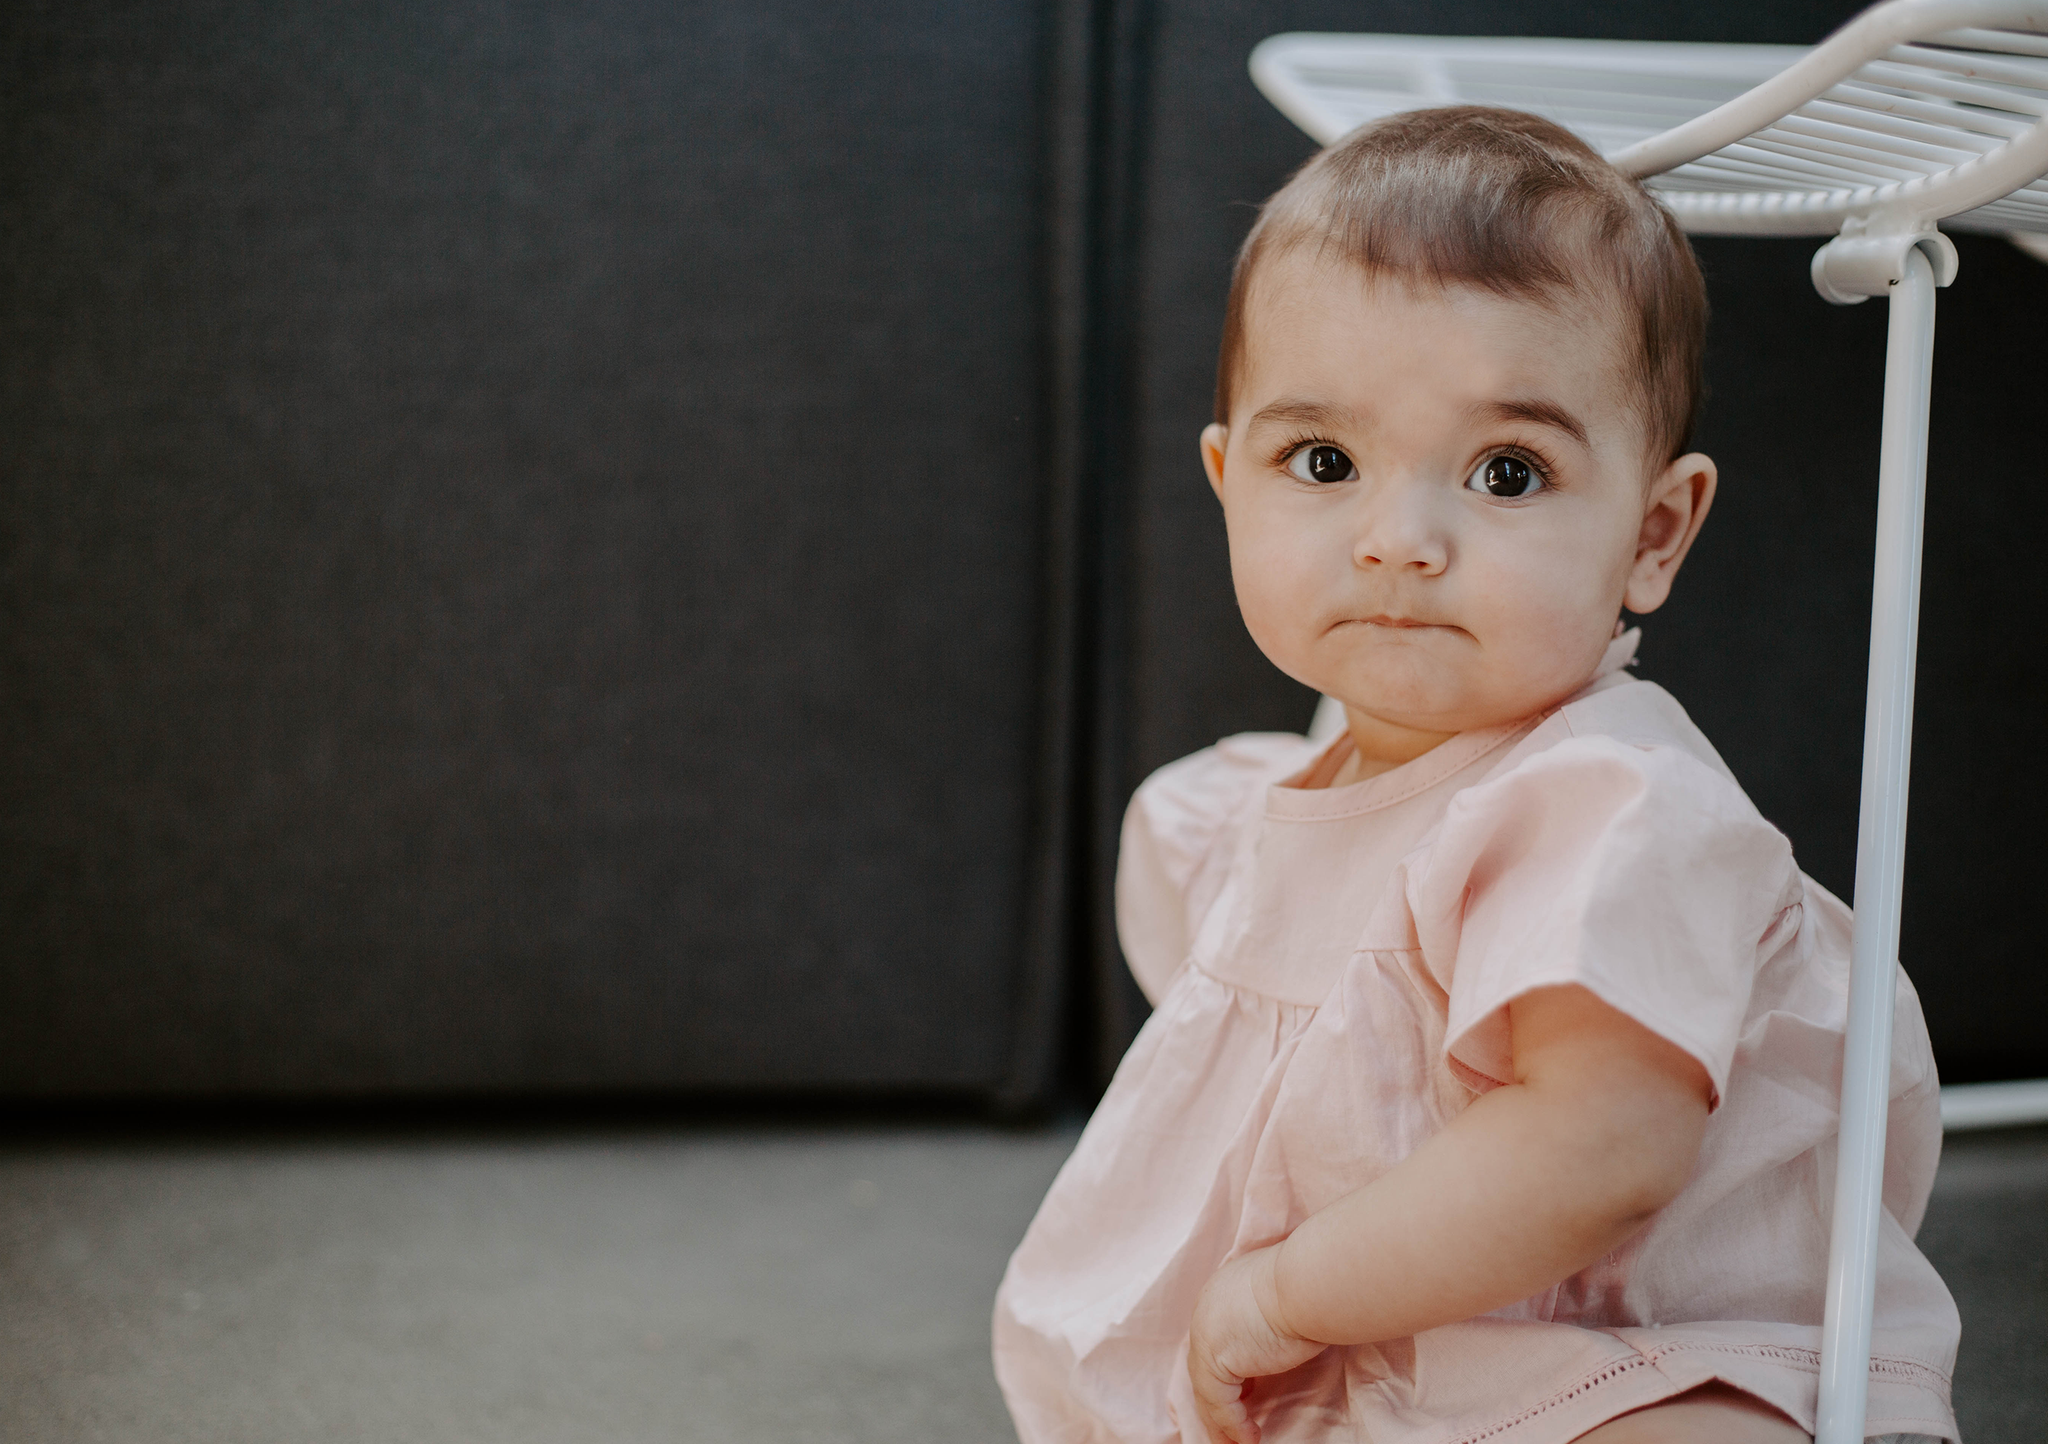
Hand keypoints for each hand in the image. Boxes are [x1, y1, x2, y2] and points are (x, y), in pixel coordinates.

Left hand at [1185, 1245, 1326, 1443]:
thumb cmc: (1310, 1286)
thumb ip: (1269, 1323)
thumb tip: (1276, 1343)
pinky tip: (1251, 1437)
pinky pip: (1220, 1403)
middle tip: (1230, 1427)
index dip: (1227, 1370)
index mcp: (1222, 1293)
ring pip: (1207, 1389)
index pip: (1216, 1340)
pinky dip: (1234, 1424)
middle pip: (1205, 1366)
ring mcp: (1206, 1335)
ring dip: (1222, 1421)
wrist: (1309, 1282)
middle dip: (1217, 1401)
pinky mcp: (1215, 1359)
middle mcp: (1206, 1311)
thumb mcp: (1283, 1302)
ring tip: (1239, 1442)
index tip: (1246, 1393)